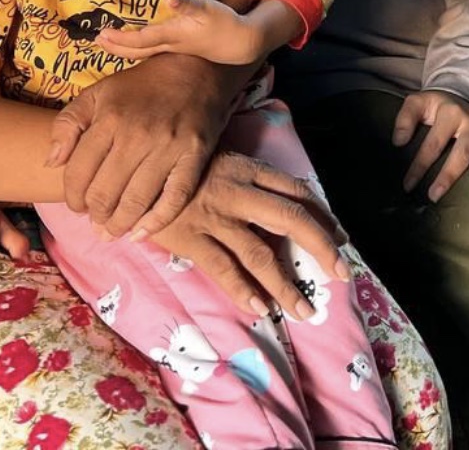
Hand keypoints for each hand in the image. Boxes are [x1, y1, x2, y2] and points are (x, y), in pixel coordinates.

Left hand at [44, 53, 238, 239]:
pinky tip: (140, 233)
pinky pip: (174, 200)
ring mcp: (168, 148)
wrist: (196, 70)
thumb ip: (67, 124)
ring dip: (118, 225)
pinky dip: (155, 222)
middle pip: (105, 193)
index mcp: (109, 119)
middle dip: (93, 214)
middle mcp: (137, 135)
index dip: (71, 196)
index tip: (76, 203)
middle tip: (94, 219)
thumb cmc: (141, 86)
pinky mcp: (194, 157)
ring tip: (111, 231)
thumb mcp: (97, 93)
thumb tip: (50, 162)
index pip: (78, 173)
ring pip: (135, 202)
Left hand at [95, 0, 281, 65]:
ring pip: (144, 52)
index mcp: (172, 35)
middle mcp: (170, 45)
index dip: (119, 38)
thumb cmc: (223, 23)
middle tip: (97, 41)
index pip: (140, 40)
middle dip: (116, 47)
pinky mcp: (181, 47)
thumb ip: (187, 3)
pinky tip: (138, 44)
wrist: (241, 43)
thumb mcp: (207, 8)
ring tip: (110, 44)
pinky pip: (153, 51)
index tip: (101, 34)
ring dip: (124, 49)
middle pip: (137, 50)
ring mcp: (175, 48)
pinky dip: (139, 48)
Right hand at [148, 151, 350, 320]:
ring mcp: (214, 216)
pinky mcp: (190, 238)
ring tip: (303, 310)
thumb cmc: (175, 165)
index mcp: (246, 168)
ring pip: (259, 254)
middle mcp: (236, 191)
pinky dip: (243, 291)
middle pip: (291, 219)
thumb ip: (245, 177)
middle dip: (321, 247)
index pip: (296, 190)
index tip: (340, 237)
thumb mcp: (215, 158)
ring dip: (285, 285)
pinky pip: (223, 269)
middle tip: (342, 274)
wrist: (127, 169)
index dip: (322, 214)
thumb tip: (280, 201)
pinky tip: (259, 308)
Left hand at [392, 90, 468, 201]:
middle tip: (433, 195)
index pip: (433, 143)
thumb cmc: (435, 107)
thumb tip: (397, 142)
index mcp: (450, 114)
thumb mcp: (416, 103)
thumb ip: (405, 119)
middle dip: (449, 174)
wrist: (461, 96)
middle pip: (463, 152)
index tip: (407, 185)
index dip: (419, 165)